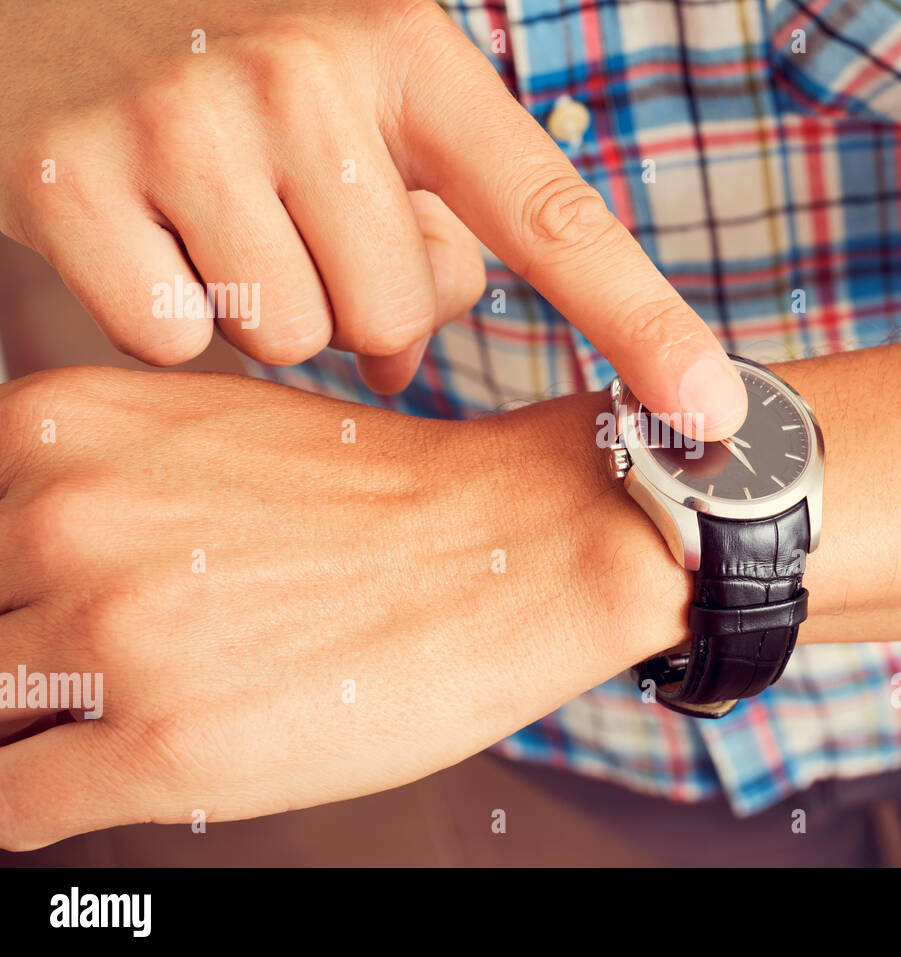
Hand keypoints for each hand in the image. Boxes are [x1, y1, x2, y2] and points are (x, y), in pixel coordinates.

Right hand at [0, 0, 745, 435]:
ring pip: (296, 337)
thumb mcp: (365, 109)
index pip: (551, 214)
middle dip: (357, 305)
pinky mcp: (68, 176)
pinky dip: (170, 318)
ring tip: (223, 224)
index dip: (643, 321)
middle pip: (396, 314)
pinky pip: (178, 340)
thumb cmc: (239, 72)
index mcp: (410, 50)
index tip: (714, 408)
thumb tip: (415, 358)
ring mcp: (185, 116)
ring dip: (271, 311)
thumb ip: (431, 226)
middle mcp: (306, 69)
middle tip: (298, 232)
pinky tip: (145, 238)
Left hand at [0, 366, 686, 848]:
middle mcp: (62, 519)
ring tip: (139, 709)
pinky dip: (46, 801)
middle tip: (124, 658)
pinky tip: (125, 770)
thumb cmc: (382, 497)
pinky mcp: (160, 746)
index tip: (52, 610)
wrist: (516, 543)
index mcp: (63, 426)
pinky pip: (12, 808)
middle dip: (28, 653)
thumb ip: (87, 485)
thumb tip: (20, 571)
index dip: (16, 586)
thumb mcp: (203, 436)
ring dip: (43, 729)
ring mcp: (107, 635)